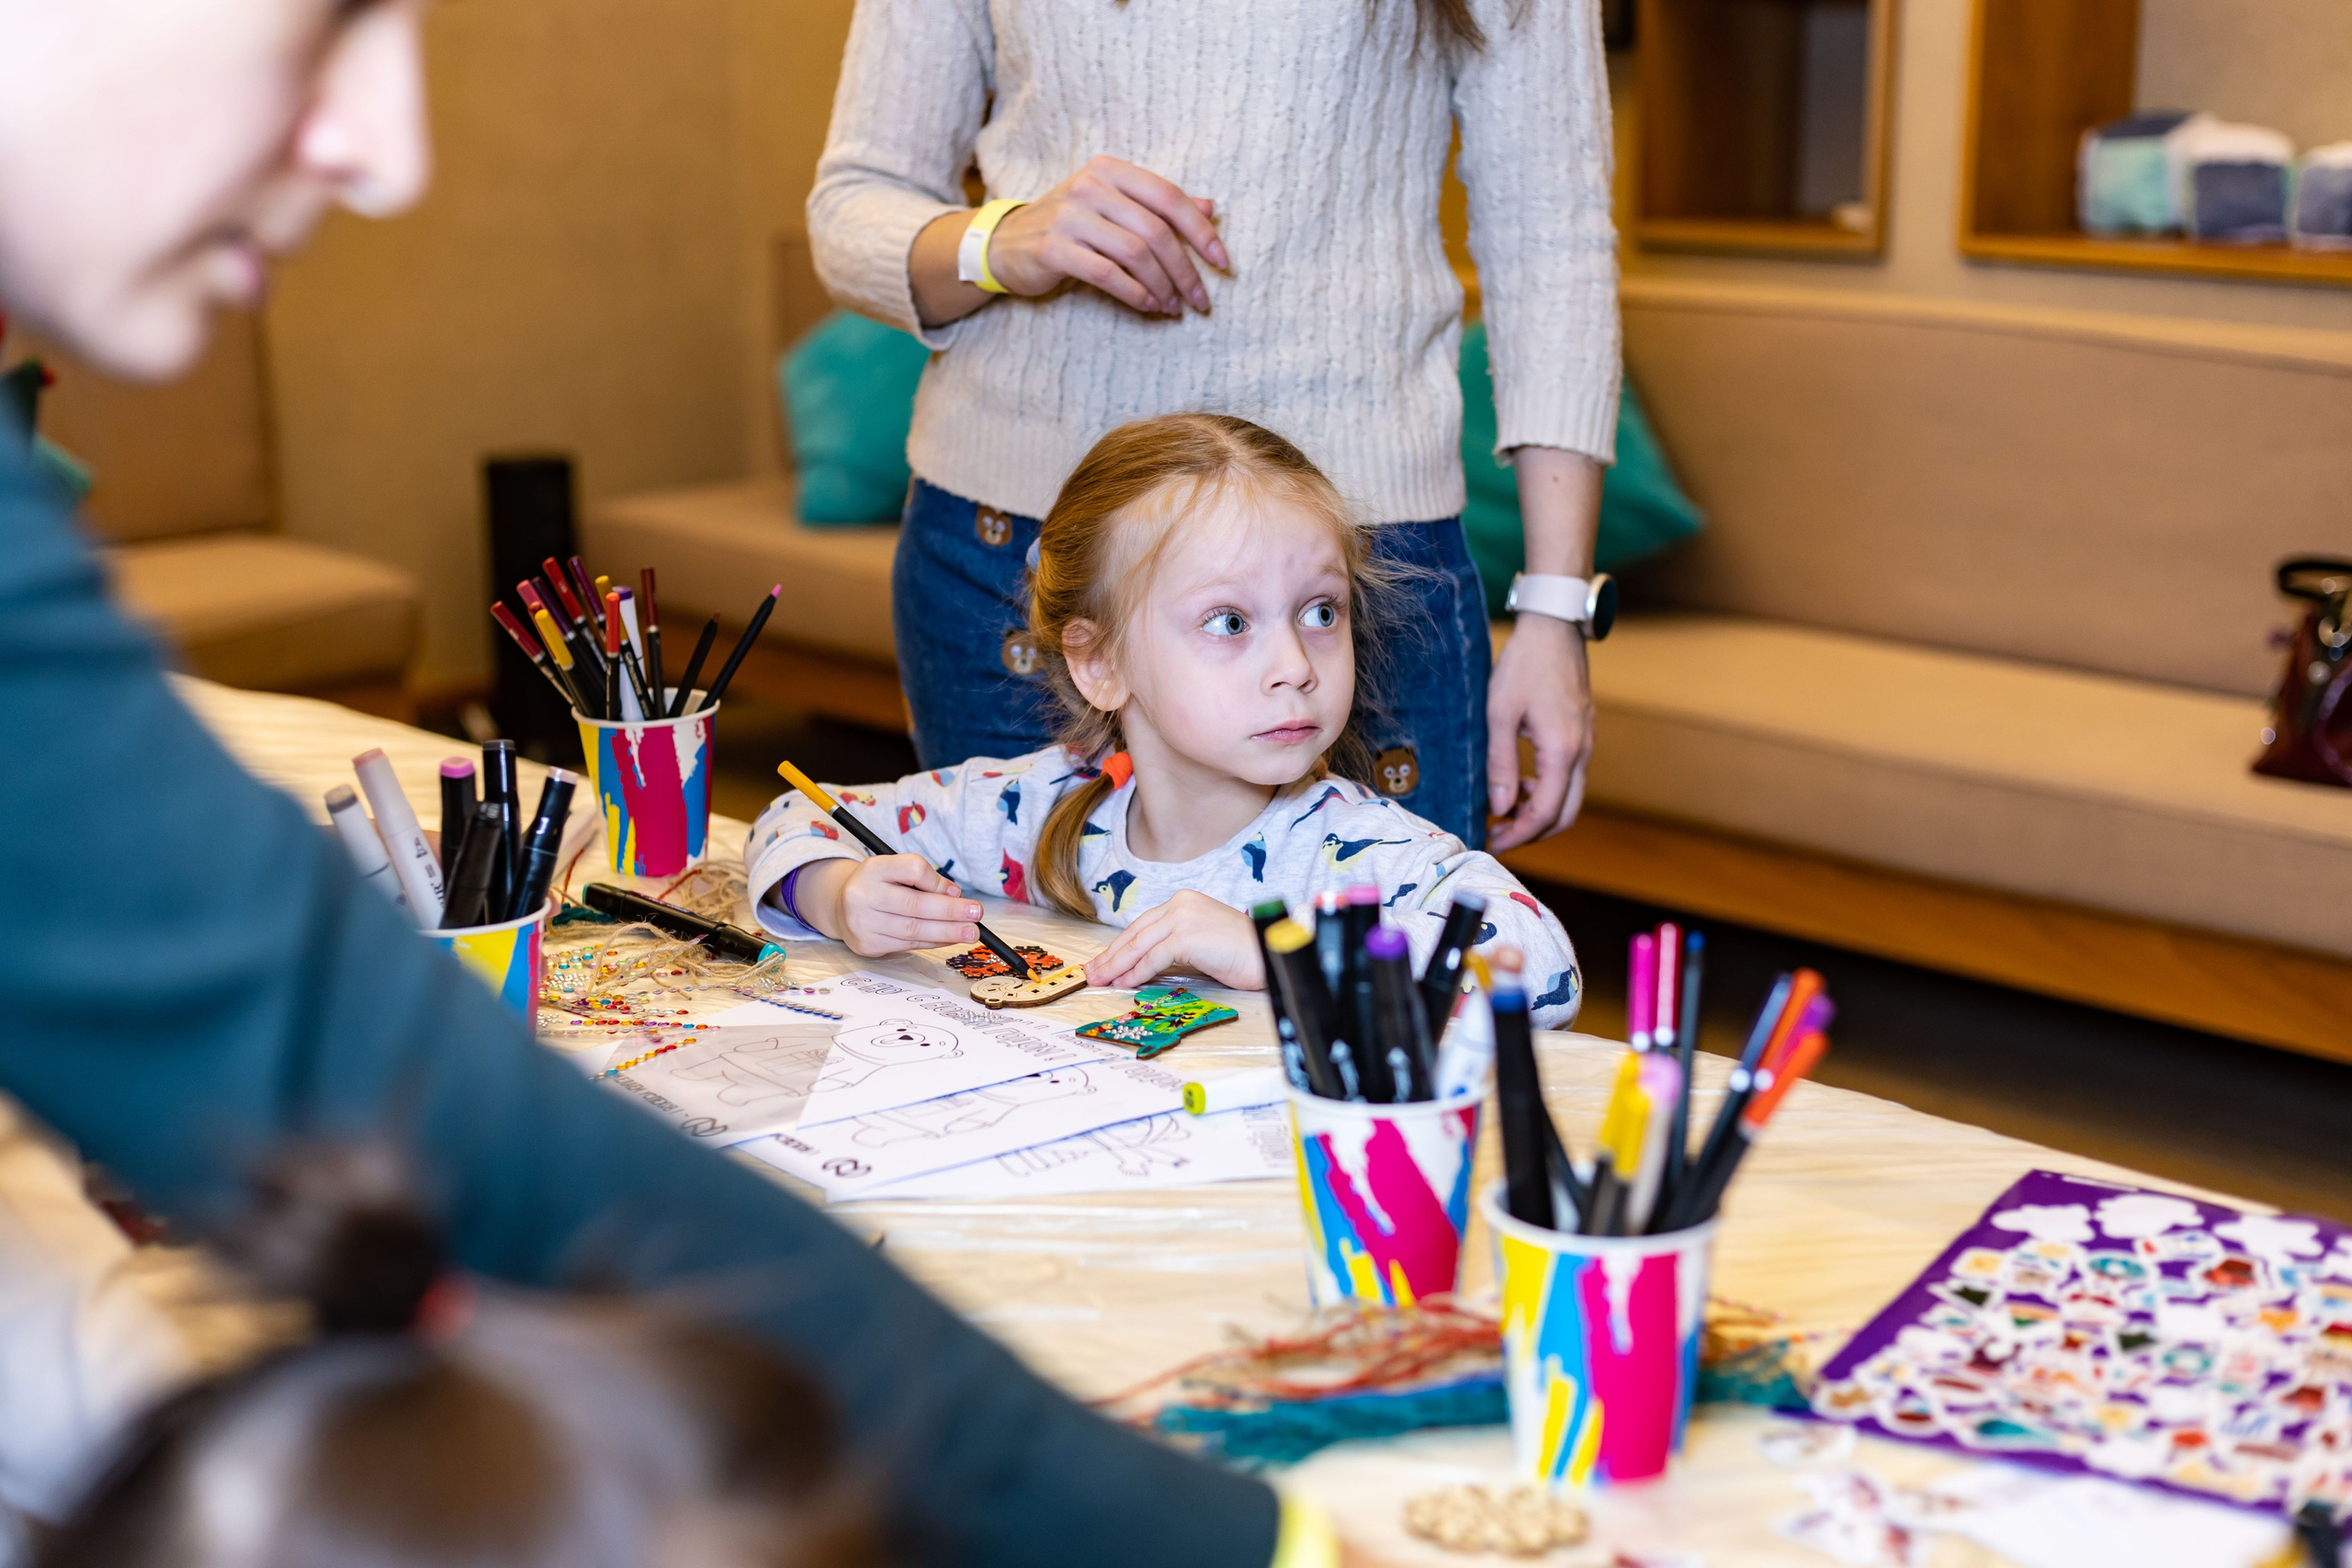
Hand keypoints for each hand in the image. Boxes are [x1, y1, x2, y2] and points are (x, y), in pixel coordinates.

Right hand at [799, 856, 981, 956]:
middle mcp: (863, 894)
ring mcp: (862, 922)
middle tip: (976, 914)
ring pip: (912, 929)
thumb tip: (955, 895)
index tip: (957, 890)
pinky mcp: (867, 944)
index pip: (911, 868)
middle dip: (950, 911)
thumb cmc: (879, 886)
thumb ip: (924, 878)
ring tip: (970, 932)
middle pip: (914, 904)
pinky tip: (949, 938)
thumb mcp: (895, 870)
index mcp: (873, 868)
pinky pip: (907, 944)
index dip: (937, 881)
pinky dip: (932, 942)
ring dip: (946, 932)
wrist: (840, 908)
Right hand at [988, 156, 1226, 314]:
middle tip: (1201, 299)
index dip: (1201, 232)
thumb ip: (1157, 205)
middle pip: (1156, 230)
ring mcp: (1070, 216)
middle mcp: (1090, 187)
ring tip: (1174, 307)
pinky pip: (1108, 275)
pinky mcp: (1054, 249)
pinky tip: (1149, 306)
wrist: (1005, 244)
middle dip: (1186, 270)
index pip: (1169, 197)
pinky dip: (1136, 294)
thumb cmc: (1069, 226)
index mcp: (1110, 170)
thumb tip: (1211, 208)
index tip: (1222, 263)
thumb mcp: (1113, 206)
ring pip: (1136, 253)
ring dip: (1163, 286)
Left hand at [1086, 891, 1263, 990]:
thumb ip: (1174, 945)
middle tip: (1092, 973)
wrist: (1268, 953)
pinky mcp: (1186, 936)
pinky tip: (1125, 984)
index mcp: (1183, 901)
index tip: (1104, 961)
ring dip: (1117, 966)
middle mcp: (1180, 904)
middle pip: (1135, 933)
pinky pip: (1153, 958)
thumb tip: (1142, 964)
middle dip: (1111, 955)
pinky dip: (1136, 973)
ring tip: (1101, 981)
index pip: (1142, 925)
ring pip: (1139, 945)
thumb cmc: (1240, 953)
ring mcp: (1183, 917)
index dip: (1120, 945)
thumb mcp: (1201, 942)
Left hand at [1485, 615, 1591, 851]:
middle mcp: (1581, 752)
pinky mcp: (1582, 735)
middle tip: (1498, 834)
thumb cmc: (1524, 665)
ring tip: (1503, 807)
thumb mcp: (1499, 714)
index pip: (1546, 812)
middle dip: (1532, 832)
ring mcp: (1586, 743)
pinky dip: (1546, 790)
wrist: (1554, 628)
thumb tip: (1500, 808)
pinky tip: (1520, 782)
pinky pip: (1570, 777)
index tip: (1492, 841)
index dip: (1519, 835)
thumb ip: (1501, 764)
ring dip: (1539, 811)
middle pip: (1565, 814)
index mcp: (1562, 750)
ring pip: (1569, 797)